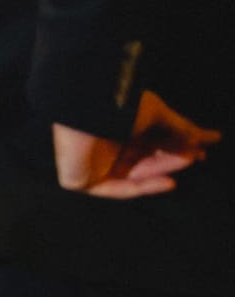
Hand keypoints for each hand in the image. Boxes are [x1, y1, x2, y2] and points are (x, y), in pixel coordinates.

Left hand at [54, 90, 220, 198]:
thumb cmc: (117, 106)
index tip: (203, 150)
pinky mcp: (85, 181)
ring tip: (186, 161)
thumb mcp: (155, 115)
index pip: (150, 142)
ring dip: (161, 169)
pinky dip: (143, 187)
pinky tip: (169, 182)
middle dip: (171, 157)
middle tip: (195, 156)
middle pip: (145, 158)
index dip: (176, 146)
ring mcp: (94, 164)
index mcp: (117, 127)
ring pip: (135, 174)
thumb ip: (181, 129)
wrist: (85, 109)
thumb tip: (213, 138)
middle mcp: (105, 145)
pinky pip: (117, 190)